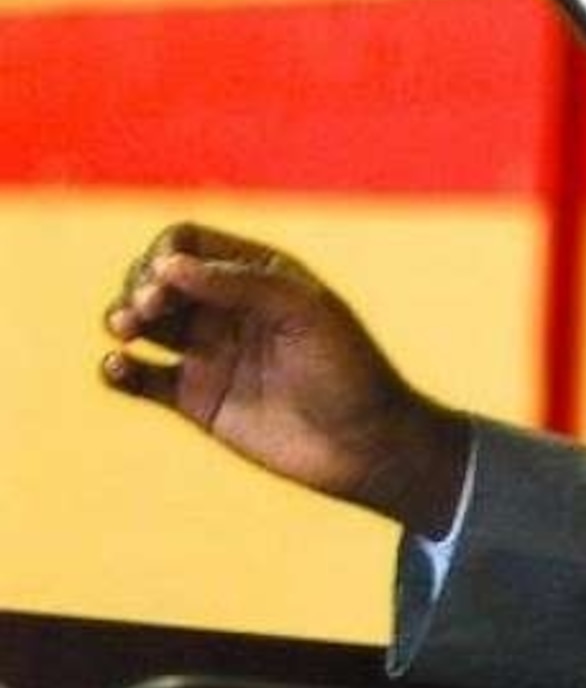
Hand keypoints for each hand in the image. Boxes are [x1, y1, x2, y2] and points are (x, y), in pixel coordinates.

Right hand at [101, 222, 470, 535]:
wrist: (366, 445)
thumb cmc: (349, 369)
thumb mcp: (304, 312)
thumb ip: (239, 283)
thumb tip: (168, 265)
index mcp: (256, 273)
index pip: (186, 242)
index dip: (166, 253)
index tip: (166, 280)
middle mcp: (227, 308)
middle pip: (155, 278)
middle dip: (138, 286)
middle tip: (146, 311)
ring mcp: (208, 353)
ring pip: (142, 323)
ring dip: (120, 317)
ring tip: (125, 331)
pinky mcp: (195, 400)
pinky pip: (140, 378)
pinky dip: (117, 370)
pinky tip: (117, 367)